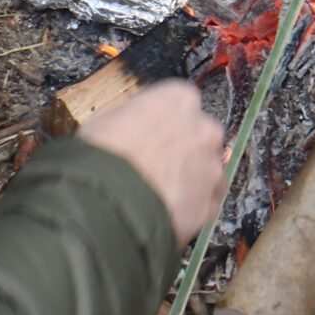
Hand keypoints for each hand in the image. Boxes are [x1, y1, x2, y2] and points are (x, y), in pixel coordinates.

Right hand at [79, 80, 227, 245]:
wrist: (110, 199)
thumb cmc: (103, 151)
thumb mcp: (111, 118)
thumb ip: (137, 120)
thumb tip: (135, 132)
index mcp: (180, 99)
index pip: (181, 104)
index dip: (164, 123)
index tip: (150, 136)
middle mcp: (205, 129)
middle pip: (201, 137)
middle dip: (185, 150)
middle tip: (158, 167)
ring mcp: (212, 168)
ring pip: (208, 172)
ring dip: (193, 181)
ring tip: (163, 197)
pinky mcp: (210, 205)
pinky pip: (205, 205)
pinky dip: (192, 209)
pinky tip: (169, 215)